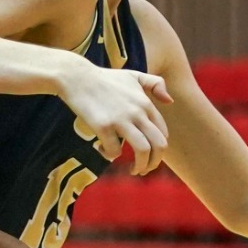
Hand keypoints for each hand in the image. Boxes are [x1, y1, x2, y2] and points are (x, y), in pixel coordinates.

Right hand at [59, 63, 173, 175]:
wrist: (77, 77)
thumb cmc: (105, 79)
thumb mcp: (133, 76)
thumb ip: (155, 83)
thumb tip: (170, 101)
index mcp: (146, 103)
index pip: (163, 133)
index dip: (159, 150)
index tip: (149, 156)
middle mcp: (137, 112)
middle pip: (159, 145)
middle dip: (154, 163)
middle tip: (145, 170)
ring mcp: (121, 119)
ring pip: (142, 150)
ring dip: (140, 166)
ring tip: (134, 171)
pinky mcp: (104, 126)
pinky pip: (114, 151)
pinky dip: (110, 155)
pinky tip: (101, 148)